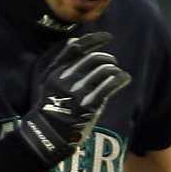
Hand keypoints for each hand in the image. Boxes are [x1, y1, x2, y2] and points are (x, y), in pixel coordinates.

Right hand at [21, 32, 130, 163]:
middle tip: (111, 62)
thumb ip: (60, 62)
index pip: (77, 48)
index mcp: (55, 71)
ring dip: (114, 69)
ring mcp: (79, 91)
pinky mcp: (91, 104)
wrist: (47, 134)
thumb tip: (74, 41)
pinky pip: (112, 84)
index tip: (108, 37)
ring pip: (105, 70)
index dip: (95, 39)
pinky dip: (121, 78)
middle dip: (107, 58)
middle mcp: (67, 78)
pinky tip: (124, 78)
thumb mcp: (46, 81)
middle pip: (94, 58)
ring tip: (116, 73)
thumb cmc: (48, 106)